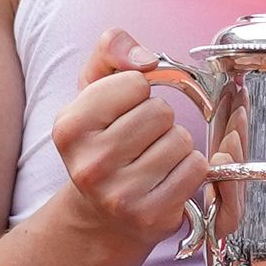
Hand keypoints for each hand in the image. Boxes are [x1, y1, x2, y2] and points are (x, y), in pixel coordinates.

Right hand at [46, 29, 209, 250]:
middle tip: (139, 139)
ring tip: (151, 159)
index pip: (136, 82)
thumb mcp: (94, 89)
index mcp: (69, 127)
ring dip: (175, 145)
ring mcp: (119, 195)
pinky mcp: (149, 215)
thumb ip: (111, 50)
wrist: (101, 212)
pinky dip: (188, 169)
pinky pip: (195, 169)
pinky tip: (165, 178)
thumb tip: (145, 58)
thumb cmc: (102, 141)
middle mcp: (89, 164)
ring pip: (181, 140)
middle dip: (159, 120)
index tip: (124, 110)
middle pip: (161, 111)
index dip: (138, 91)